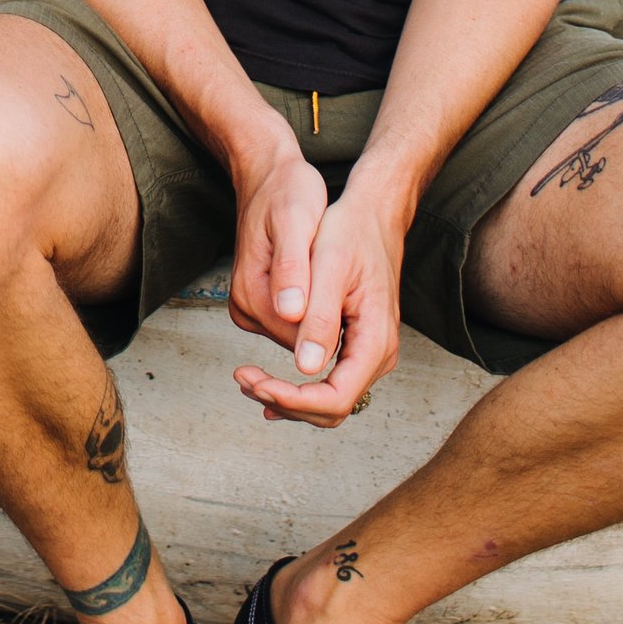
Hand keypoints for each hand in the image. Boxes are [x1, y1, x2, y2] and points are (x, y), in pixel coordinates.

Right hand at [225, 129, 329, 347]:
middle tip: (347, 289)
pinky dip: (314, 309)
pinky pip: (294, 323)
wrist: (269, 176)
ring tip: (336, 283)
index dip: (333, 325)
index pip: (301, 338)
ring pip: (299, 335)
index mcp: (251, 292)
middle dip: (327, 322)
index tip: (353, 301)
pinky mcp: (259, 305)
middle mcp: (244, 308)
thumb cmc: (286, 192)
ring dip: (322, 316)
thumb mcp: (296, 220)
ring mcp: (249, 309)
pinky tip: (324, 285)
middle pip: (299, 342)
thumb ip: (292, 268)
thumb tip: (292, 311)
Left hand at [232, 182, 404, 428]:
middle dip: (285, 401)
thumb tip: (305, 368)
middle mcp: (379, 354)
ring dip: (289, 398)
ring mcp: (370, 353)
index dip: (293, 399)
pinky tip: (267, 384)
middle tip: (244, 379)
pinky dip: (297, 389)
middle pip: (332, 408)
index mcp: (375, 338)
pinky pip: (330, 383)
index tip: (256, 382)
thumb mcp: (329, 266)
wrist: (371, 214)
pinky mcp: (357, 346)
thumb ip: (319, 317)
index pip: (336, 398)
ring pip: (329, 401)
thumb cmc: (349, 231)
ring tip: (248, 380)